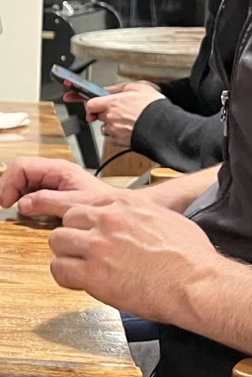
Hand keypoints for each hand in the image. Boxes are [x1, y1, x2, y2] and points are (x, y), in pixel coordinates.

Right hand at [0, 158, 121, 212]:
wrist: (115, 210)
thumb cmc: (102, 204)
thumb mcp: (73, 203)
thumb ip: (48, 201)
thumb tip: (23, 203)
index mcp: (58, 169)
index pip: (23, 166)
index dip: (10, 182)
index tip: (6, 200)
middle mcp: (54, 171)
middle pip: (21, 171)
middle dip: (8, 186)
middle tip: (3, 204)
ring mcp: (53, 179)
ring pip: (24, 180)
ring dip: (15, 192)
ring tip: (11, 206)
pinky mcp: (54, 189)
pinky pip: (31, 189)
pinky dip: (23, 197)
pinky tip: (24, 208)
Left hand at [48, 194, 219, 323]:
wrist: (196, 282)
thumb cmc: (190, 256)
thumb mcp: (166, 217)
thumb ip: (141, 215)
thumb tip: (136, 222)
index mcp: (126, 203)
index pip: (83, 200)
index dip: (80, 218)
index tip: (78, 226)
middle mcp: (108, 219)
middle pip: (67, 219)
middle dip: (74, 235)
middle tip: (85, 251)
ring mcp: (98, 245)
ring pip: (58, 242)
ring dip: (67, 255)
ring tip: (82, 267)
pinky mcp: (93, 274)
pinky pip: (59, 270)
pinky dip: (66, 277)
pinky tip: (81, 281)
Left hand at [86, 82, 164, 144]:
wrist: (164, 126)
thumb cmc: (154, 107)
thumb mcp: (139, 87)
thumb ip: (119, 87)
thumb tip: (108, 89)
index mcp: (113, 103)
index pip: (91, 105)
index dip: (92, 105)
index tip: (95, 105)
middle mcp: (111, 118)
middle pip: (98, 116)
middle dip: (106, 113)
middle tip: (120, 111)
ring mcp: (115, 131)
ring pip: (106, 128)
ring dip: (112, 125)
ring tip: (127, 121)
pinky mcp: (120, 142)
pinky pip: (113, 139)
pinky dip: (118, 135)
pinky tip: (129, 129)